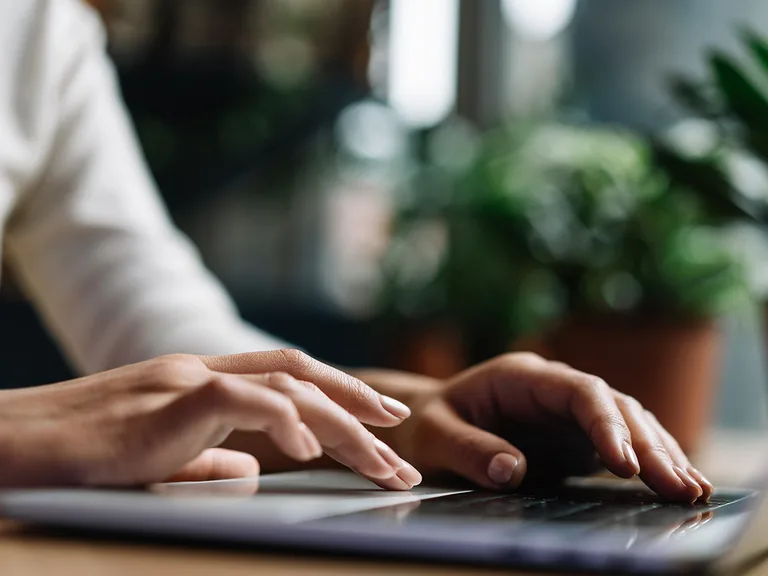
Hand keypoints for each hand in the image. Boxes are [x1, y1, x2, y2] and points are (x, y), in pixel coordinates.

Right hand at [0, 351, 420, 488]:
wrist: (9, 446)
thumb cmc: (76, 457)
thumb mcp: (157, 459)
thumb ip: (207, 460)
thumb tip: (252, 472)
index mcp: (204, 383)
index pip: (288, 377)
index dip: (340, 394)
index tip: (382, 421)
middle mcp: (203, 370)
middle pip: (302, 378)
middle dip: (359, 409)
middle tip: (403, 442)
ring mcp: (186, 379)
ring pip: (286, 387)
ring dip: (342, 425)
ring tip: (382, 461)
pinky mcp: (166, 400)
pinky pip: (241, 401)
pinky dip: (283, 421)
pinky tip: (310, 452)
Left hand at [361, 353, 712, 502]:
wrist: (427, 422)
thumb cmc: (426, 424)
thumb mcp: (433, 435)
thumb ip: (468, 449)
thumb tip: (511, 470)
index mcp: (521, 377)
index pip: (578, 391)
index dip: (606, 423)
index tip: (624, 462)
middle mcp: (553, 389)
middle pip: (613, 405)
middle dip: (648, 443)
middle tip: (677, 485)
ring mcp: (567, 412)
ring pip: (626, 422)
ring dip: (659, 453)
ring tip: (691, 489)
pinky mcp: (573, 436)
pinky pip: (620, 444)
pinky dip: (648, 462)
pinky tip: (676, 483)